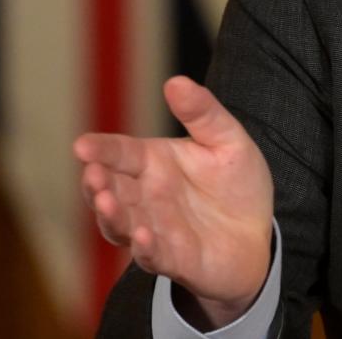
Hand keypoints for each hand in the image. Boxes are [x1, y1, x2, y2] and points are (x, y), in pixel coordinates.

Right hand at [74, 76, 273, 327]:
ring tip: (106, 201)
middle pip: (111, 189)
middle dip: (97, 183)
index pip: (121, 153)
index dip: (101, 149)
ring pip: (121, 225)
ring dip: (112, 215)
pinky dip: (145, 247)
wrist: (257, 234)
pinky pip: (153, 256)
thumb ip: (203, 113)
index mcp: (154, 163)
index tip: (83, 145)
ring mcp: (154, 230)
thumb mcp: (228, 140)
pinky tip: (144, 236)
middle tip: (93, 174)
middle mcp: (145, 197)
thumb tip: (175, 81)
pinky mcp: (173, 259)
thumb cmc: (235, 184)